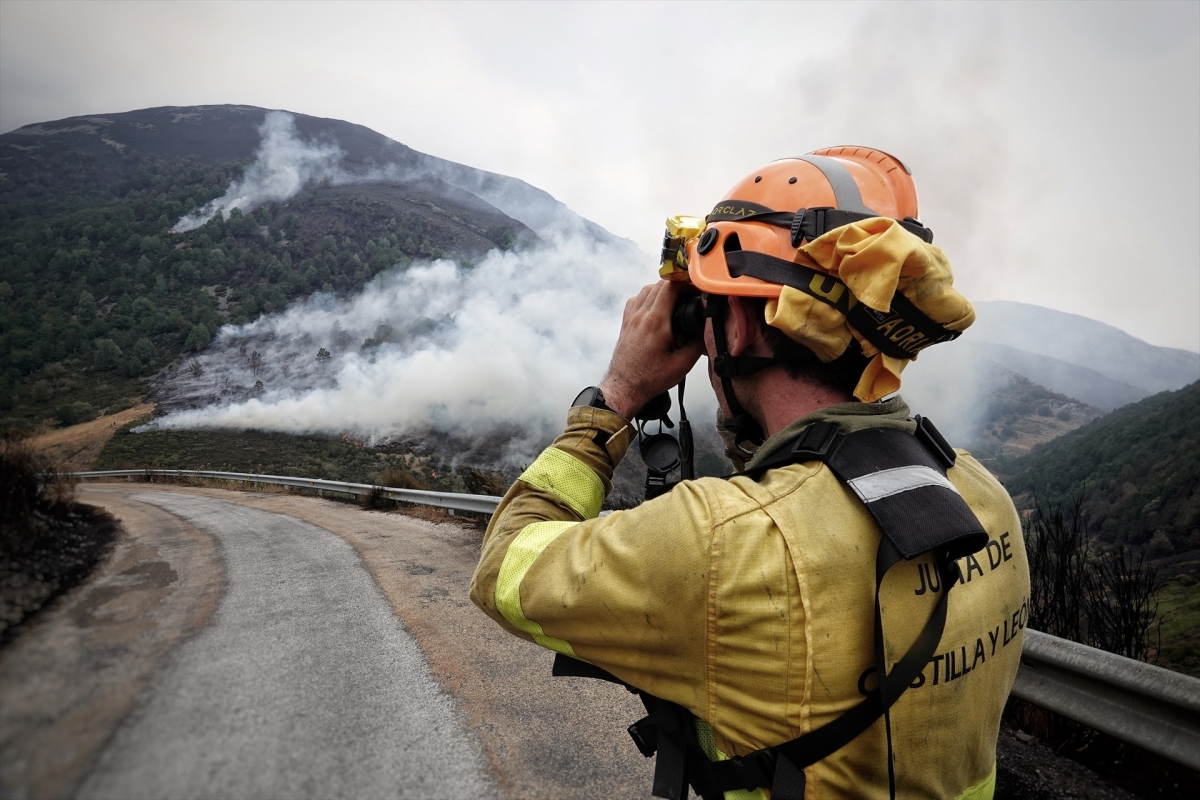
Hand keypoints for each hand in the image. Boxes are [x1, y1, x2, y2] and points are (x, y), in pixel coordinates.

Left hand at [599, 281, 704, 419]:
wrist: (625, 387)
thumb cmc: (648, 379)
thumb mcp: (682, 365)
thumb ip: (697, 344)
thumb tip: (705, 330)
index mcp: (655, 322)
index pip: (670, 287)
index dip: (686, 284)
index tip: (696, 289)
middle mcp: (641, 315)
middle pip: (659, 284)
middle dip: (677, 285)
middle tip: (690, 294)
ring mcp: (631, 318)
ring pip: (646, 289)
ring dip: (662, 289)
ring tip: (676, 299)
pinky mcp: (626, 323)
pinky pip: (636, 299)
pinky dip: (648, 297)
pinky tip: (657, 307)